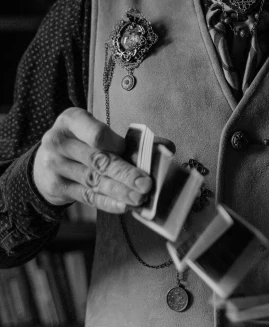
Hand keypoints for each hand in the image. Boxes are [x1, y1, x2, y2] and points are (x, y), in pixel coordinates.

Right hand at [33, 108, 152, 213]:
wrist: (44, 160)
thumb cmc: (78, 139)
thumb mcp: (91, 127)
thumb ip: (123, 136)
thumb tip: (166, 147)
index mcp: (71, 120)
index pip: (96, 133)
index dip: (115, 144)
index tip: (128, 151)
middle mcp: (59, 142)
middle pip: (98, 160)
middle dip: (125, 174)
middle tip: (146, 184)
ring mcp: (56, 166)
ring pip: (94, 180)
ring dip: (120, 191)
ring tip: (140, 198)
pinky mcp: (58, 187)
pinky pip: (87, 196)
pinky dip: (108, 202)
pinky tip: (124, 206)